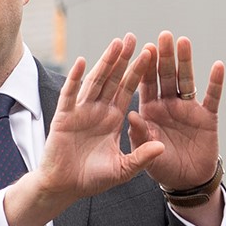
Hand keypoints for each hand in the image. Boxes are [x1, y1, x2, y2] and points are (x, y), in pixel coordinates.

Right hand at [30, 35, 161, 204]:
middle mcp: (98, 110)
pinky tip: (81, 62)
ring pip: (94, 81)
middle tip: (133, 37)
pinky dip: (74, 79)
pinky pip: (70, 95)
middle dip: (123, 59)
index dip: (138, 72)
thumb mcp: (123, 169)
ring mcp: (81, 111)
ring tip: (115, 43)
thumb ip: (141, 157)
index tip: (150, 53)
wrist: (65, 187)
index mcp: (113, 118)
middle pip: (113, 79)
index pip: (128, 89)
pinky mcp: (64, 117)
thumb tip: (162, 147)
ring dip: (104, 62)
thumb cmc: (92, 179)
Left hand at [127, 31, 222, 193]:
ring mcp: (188, 109)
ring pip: (186, 80)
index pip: (146, 84)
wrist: (186, 182)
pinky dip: (215, 83)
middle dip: (165, 57)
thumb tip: (131, 115)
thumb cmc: (162, 167)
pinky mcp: (207, 117)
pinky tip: (217, 66)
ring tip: (184, 42)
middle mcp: (168, 105)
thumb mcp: (145, 154)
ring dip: (186, 62)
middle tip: (164, 36)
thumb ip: (140, 136)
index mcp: (149, 110)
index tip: (144, 49)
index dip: (145, 68)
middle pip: (166, 76)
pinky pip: (212, 97)